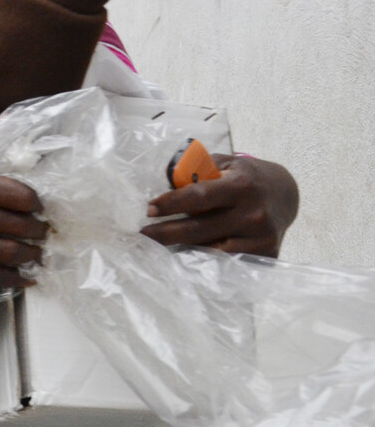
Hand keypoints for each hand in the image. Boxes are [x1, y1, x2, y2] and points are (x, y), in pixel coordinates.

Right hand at [0, 133, 46, 286]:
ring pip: (11, 254)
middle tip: (44, 229)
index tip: (39, 206)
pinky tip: (25, 278)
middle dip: (39, 229)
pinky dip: (13, 279)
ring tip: (37, 251)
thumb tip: (7, 123)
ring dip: (32, 254)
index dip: (37, 203)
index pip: (21, 197)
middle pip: (21, 227)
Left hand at [142, 154, 299, 256]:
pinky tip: (184, 259)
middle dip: (166, 234)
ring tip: (157, 249)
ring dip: (181, 251)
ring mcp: (261, 238)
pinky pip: (227, 263)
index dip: (171, 204)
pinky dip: (204, 262)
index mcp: (241, 186)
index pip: (199, 196)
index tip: (149, 210)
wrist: (284, 195)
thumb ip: (196, 169)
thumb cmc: (244, 177)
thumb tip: (164, 181)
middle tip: (143, 235)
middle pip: (199, 229)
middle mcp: (253, 214)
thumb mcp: (223, 164)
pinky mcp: (266, 255)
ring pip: (211, 251)